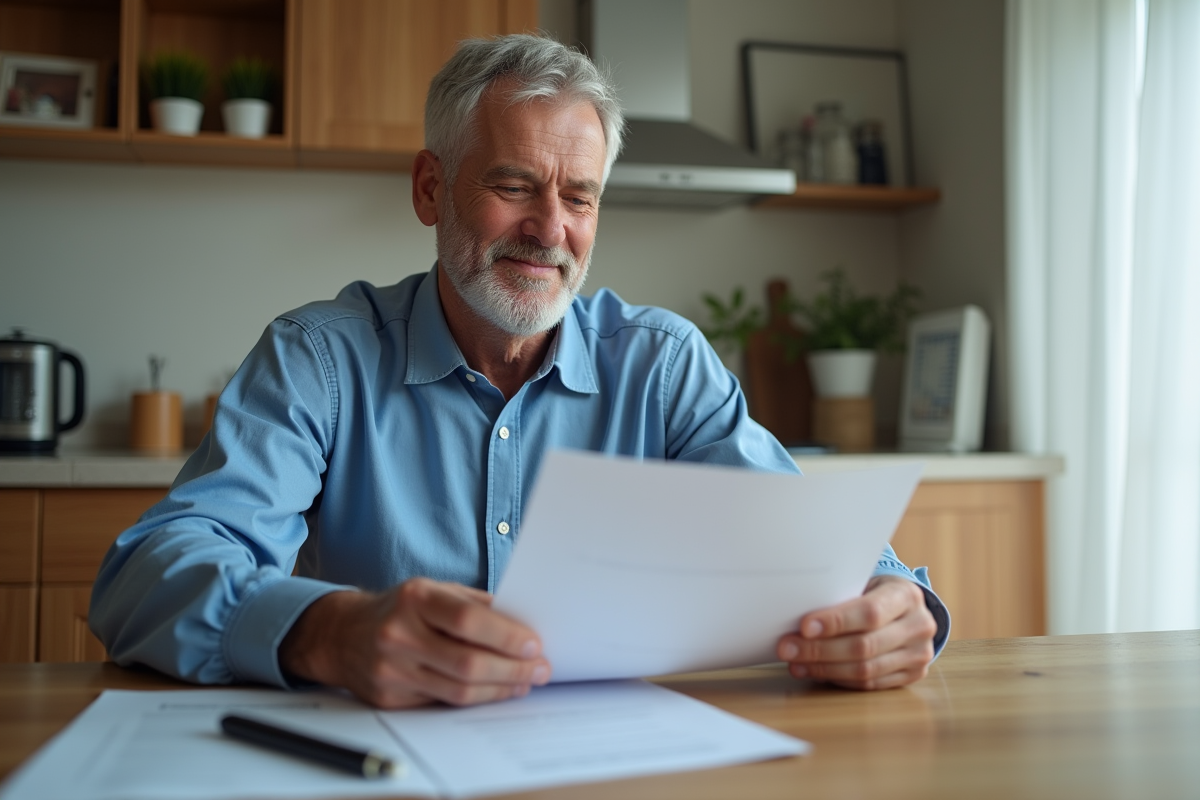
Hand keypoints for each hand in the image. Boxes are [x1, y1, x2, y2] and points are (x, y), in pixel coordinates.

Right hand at [279, 578, 549, 708]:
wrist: (343, 634)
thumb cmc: (401, 608)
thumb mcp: (434, 590)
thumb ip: (475, 605)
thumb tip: (523, 624)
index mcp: (415, 598)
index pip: (468, 620)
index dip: (506, 636)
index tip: (534, 644)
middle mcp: (399, 634)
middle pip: (467, 662)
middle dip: (513, 669)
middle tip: (540, 669)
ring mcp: (391, 670)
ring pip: (458, 690)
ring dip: (500, 689)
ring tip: (526, 682)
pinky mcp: (389, 698)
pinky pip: (442, 703)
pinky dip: (476, 699)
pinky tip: (496, 690)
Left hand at [776, 576, 936, 689]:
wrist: (907, 607)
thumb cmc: (875, 591)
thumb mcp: (864, 582)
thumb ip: (840, 596)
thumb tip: (795, 614)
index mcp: (906, 595)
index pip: (870, 613)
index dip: (836, 622)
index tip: (804, 626)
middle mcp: (919, 625)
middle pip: (864, 646)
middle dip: (820, 649)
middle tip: (787, 648)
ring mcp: (919, 654)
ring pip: (865, 670)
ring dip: (824, 668)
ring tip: (795, 663)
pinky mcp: (913, 675)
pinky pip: (869, 684)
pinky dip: (838, 679)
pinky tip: (815, 672)